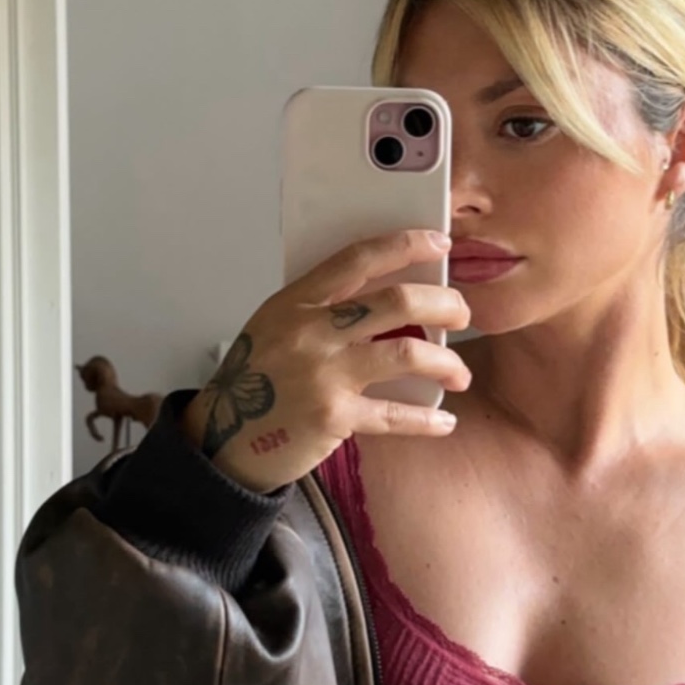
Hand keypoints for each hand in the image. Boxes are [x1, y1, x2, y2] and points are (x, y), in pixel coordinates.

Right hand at [183, 229, 472, 491]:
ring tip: (460, 372)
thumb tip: (387, 300)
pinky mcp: (333, 417)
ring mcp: (323, 374)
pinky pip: (395, 414)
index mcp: (295, 303)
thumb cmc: (254, 385)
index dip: (405, 245)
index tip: (438, 243)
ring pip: (406, 353)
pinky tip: (445, 420)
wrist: (223, 440)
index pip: (358, 259)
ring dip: (446, 362)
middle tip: (461, 314)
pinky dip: (427, 419)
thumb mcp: (274, 329)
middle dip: (444, 304)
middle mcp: (310, 332)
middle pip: (396, 301)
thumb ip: (320, 310)